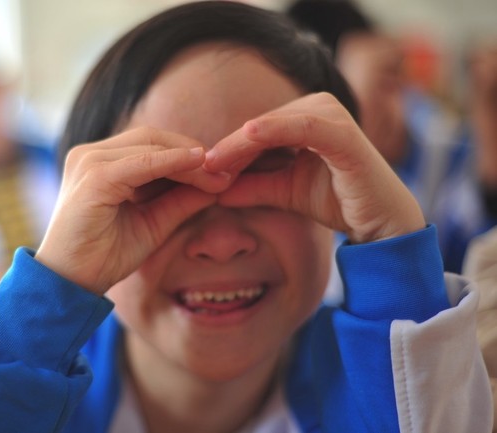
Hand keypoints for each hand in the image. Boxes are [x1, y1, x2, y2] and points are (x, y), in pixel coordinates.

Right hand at [35, 127, 230, 294]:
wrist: (70, 283)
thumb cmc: (105, 255)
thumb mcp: (153, 222)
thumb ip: (180, 200)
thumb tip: (218, 182)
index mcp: (101, 162)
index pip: (151, 144)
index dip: (188, 153)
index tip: (222, 170)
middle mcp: (91, 154)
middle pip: (152, 137)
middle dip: (193, 151)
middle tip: (227, 170)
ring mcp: (90, 161)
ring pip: (150, 145)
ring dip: (189, 158)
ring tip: (218, 174)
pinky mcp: (94, 177)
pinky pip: (142, 162)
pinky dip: (173, 162)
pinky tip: (199, 166)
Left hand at [204, 92, 424, 243]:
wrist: (379, 221)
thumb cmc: (335, 200)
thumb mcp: (283, 191)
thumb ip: (252, 186)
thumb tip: (214, 189)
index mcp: (304, 119)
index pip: (256, 130)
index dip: (228, 148)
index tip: (199, 167)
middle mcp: (318, 109)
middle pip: (262, 124)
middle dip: (230, 146)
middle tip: (201, 166)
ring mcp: (332, 117)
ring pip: (276, 123)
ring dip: (242, 141)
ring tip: (215, 160)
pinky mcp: (343, 132)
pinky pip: (303, 126)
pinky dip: (276, 128)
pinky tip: (248, 134)